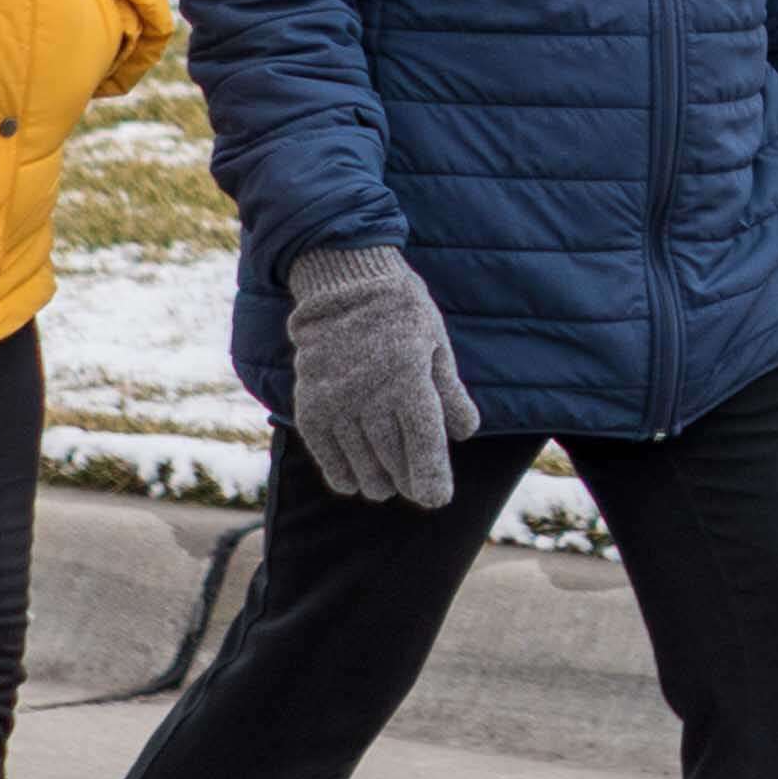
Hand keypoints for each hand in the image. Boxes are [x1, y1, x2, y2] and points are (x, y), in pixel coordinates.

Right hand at [280, 243, 479, 508]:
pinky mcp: (312, 405)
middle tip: (418, 489)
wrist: (342, 280)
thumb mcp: (436, 342)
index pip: (423, 444)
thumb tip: (465, 432)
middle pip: (393, 458)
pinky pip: (327, 454)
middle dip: (408, 479)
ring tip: (387, 485)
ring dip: (378, 480)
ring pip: (362, 462)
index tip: (437, 497)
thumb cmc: (399, 310)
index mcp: (408, 379)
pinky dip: (343, 473)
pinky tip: (355, 482)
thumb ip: (449, 391)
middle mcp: (371, 395)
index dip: (432, 477)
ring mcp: (337, 402)